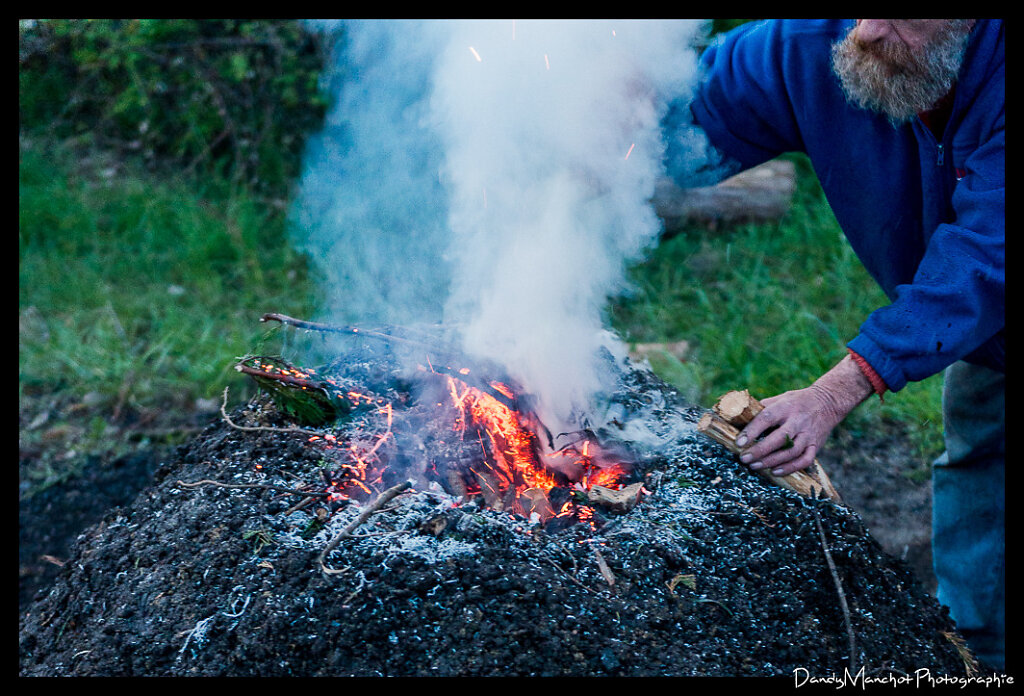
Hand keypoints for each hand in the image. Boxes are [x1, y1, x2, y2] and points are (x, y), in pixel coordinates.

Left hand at [734, 355, 873, 475]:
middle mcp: (798, 421)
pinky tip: (776, 472)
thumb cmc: (796, 401)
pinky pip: (805, 460)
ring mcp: (808, 434)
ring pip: (791, 452)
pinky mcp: (816, 445)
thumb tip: (738, 418)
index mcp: (785, 407)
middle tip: (744, 459)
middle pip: (779, 438)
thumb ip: (762, 408)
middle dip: (760, 451)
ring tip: (755, 466)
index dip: (752, 431)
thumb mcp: (779, 398)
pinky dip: (790, 468)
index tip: (739, 443)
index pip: (766, 418)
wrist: (828, 402)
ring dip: (772, 461)